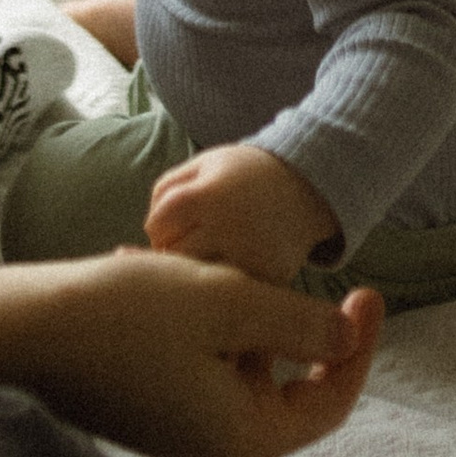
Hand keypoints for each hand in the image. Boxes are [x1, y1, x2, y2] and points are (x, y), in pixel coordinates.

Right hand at [0, 249, 382, 456]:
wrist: (24, 332)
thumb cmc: (125, 316)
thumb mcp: (227, 303)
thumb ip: (298, 323)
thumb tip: (346, 337)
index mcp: (244, 440)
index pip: (329, 401)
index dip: (358, 345)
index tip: (366, 289)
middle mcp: (216, 452)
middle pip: (289, 391)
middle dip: (299, 328)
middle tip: (310, 273)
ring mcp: (181, 436)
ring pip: (245, 374)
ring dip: (247, 320)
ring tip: (215, 269)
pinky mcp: (153, 414)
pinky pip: (206, 371)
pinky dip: (211, 328)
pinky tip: (175, 285)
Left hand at [147, 142, 338, 287]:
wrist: (307, 186)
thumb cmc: (244, 174)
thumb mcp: (204, 164)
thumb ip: (167, 189)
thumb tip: (147, 234)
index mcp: (210, 196)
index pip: (158, 224)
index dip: (158, 225)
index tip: (170, 225)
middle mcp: (229, 229)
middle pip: (174, 256)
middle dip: (171, 251)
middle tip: (186, 243)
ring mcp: (250, 258)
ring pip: (199, 280)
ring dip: (194, 273)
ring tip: (204, 256)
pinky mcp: (268, 281)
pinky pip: (230, 292)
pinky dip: (222, 288)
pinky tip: (226, 272)